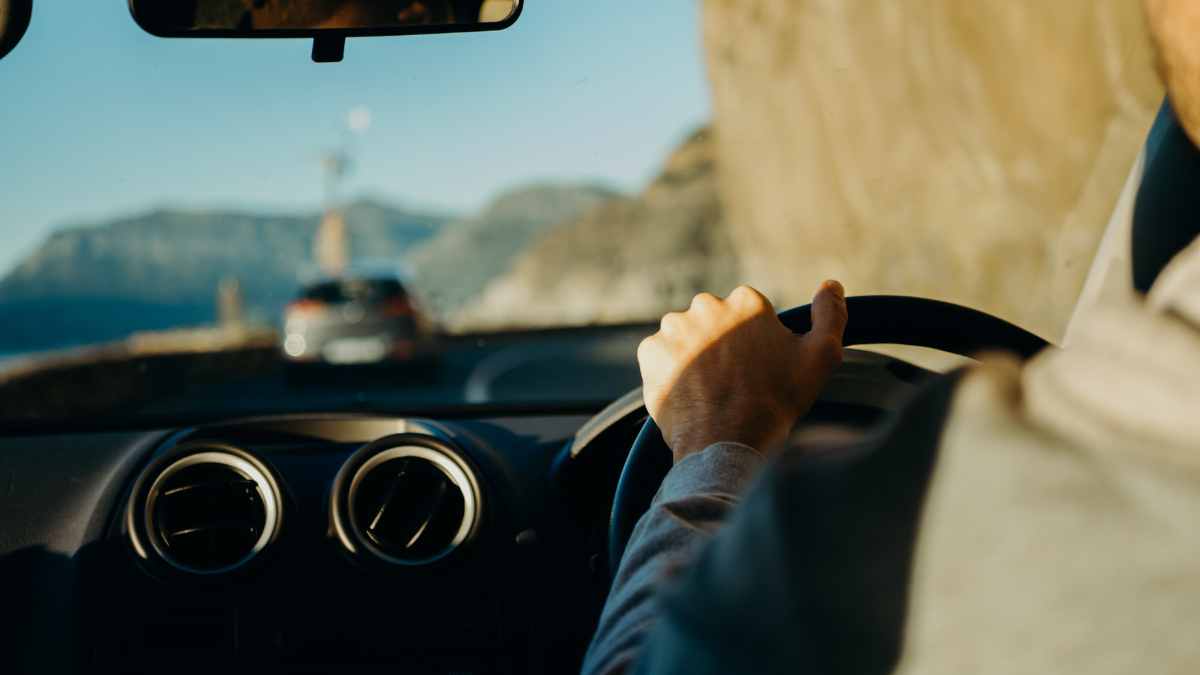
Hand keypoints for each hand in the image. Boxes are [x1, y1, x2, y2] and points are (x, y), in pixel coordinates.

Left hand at [637, 282, 847, 462]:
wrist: (728, 443)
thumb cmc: (777, 401)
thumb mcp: (820, 357)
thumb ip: (830, 315)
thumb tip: (831, 284)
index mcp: (745, 301)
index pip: (746, 316)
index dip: (753, 344)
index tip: (757, 369)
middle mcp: (706, 306)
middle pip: (713, 322)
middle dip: (720, 345)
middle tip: (732, 382)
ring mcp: (674, 328)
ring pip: (685, 337)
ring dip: (693, 356)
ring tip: (709, 390)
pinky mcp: (650, 351)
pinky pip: (660, 356)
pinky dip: (670, 371)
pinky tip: (689, 393)